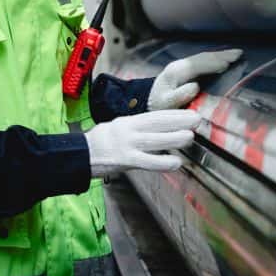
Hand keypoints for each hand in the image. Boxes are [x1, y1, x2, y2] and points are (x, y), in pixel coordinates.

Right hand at [84, 109, 200, 177]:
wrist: (78, 155)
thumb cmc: (98, 144)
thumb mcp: (116, 130)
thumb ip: (134, 130)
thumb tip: (156, 131)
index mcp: (127, 122)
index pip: (153, 115)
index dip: (172, 113)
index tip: (188, 112)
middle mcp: (128, 130)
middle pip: (156, 123)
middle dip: (178, 120)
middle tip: (196, 119)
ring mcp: (126, 145)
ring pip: (155, 140)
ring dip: (174, 138)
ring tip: (190, 137)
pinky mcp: (124, 160)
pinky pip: (147, 161)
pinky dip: (163, 162)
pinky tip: (177, 163)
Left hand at [147, 49, 242, 110]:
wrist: (145, 102)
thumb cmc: (157, 106)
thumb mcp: (165, 104)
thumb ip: (179, 96)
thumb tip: (194, 86)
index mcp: (176, 72)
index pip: (199, 64)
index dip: (215, 63)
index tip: (231, 62)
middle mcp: (179, 65)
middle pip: (203, 58)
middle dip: (221, 55)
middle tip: (239, 53)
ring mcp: (181, 66)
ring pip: (203, 58)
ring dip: (219, 56)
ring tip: (235, 54)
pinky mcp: (183, 69)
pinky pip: (201, 62)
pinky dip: (213, 60)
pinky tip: (222, 61)